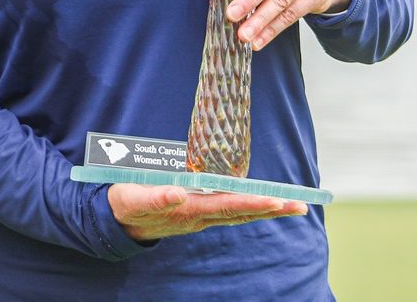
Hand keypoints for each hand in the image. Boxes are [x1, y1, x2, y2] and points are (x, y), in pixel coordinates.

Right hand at [108, 183, 306, 240]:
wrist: (115, 222)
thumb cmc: (125, 204)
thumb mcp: (133, 198)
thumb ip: (155, 196)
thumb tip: (179, 194)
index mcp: (188, 210)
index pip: (227, 206)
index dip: (252, 203)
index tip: (276, 201)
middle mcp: (199, 216)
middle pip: (242, 213)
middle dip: (271, 209)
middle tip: (301, 206)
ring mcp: (200, 217)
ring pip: (239, 213)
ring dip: (266, 210)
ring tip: (291, 205)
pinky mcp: (197, 212)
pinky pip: (230, 211)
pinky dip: (250, 208)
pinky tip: (262, 205)